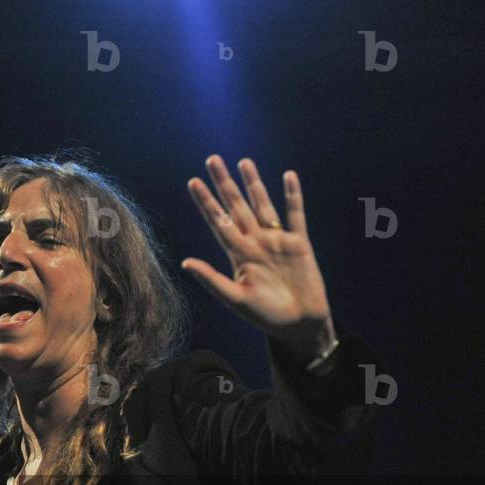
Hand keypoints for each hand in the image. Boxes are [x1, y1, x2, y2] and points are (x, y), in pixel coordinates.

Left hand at [181, 156, 335, 361]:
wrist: (299, 325)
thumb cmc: (265, 316)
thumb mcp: (236, 299)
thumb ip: (213, 280)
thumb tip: (185, 263)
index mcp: (238, 255)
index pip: (218, 222)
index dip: (206, 202)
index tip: (193, 182)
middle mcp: (255, 242)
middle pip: (236, 207)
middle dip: (224, 184)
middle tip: (212, 159)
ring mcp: (276, 241)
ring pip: (262, 205)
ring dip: (253, 184)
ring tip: (243, 162)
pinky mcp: (299, 244)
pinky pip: (295, 215)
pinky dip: (292, 196)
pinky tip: (288, 176)